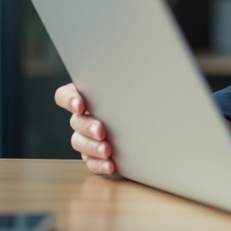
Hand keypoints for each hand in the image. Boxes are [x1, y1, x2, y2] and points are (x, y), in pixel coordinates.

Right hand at [54, 83, 230, 175]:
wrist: (164, 122)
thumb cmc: (151, 95)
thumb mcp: (145, 83)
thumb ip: (140, 78)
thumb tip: (157, 64)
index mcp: (92, 94)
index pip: (66, 95)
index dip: (69, 99)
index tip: (81, 104)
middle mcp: (87, 116)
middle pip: (75, 122)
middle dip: (87, 126)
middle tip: (102, 130)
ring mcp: (90, 137)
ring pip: (80, 143)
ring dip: (92, 147)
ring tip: (107, 150)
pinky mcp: (98, 156)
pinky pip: (91, 163)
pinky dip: (99, 164)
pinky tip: (111, 165)